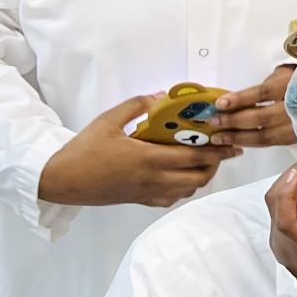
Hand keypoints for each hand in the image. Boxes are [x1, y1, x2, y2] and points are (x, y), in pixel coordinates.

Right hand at [38, 94, 241, 207]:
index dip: (218, 151)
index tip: (233, 144)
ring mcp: (147, 193)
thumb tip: (161, 95)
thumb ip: (137, 106)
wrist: (62, 180)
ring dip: (201, 176)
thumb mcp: (109, 119)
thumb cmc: (84, 149)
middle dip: (215, 165)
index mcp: (148, 158)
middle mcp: (153, 179)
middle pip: (198, 178)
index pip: (194, 157)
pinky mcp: (140, 201)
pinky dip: (183, 188)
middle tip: (221, 149)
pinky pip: (171, 199)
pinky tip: (179, 174)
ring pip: (187, 190)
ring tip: (203, 159)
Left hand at [210, 64, 296, 147]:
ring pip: (265, 136)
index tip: (220, 102)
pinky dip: (253, 143)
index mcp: (295, 86)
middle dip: (234, 121)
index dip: (241, 98)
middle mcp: (296, 108)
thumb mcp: (293, 70)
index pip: (263, 93)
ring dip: (239, 137)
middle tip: (213, 121)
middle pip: (260, 117)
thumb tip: (250, 95)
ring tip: (218, 137)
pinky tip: (239, 143)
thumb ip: (273, 80)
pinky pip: (273, 143)